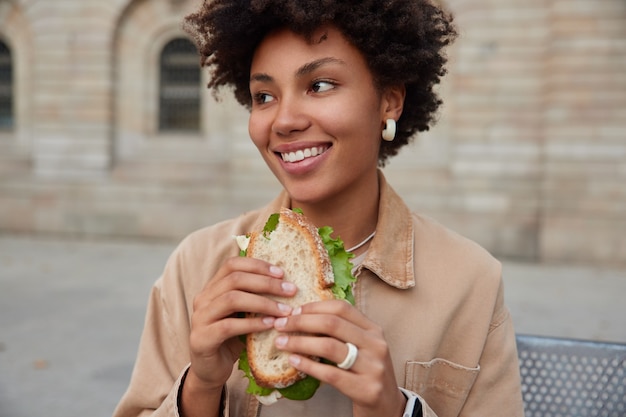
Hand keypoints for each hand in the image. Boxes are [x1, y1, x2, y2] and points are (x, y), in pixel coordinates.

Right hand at [187, 256, 296, 389]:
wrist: (210, 371)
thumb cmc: (232, 340)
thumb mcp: (243, 315)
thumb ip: (254, 298)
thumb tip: (286, 285)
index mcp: (212, 288)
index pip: (232, 264)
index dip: (257, 265)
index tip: (281, 273)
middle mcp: (203, 299)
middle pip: (235, 279)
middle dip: (266, 283)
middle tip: (290, 291)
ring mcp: (200, 318)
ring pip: (232, 299)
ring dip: (263, 303)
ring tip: (284, 311)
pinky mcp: (201, 338)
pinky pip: (229, 326)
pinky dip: (253, 324)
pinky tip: (270, 325)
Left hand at [272, 300, 406, 416]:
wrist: (387, 405)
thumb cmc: (367, 372)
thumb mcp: (362, 347)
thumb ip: (341, 332)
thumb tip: (302, 316)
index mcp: (373, 329)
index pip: (341, 308)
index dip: (314, 307)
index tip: (293, 311)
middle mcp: (375, 344)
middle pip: (332, 324)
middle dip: (301, 322)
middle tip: (280, 325)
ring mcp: (372, 366)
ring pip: (329, 347)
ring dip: (300, 342)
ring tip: (281, 342)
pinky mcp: (366, 388)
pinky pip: (330, 374)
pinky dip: (308, 365)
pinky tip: (294, 361)